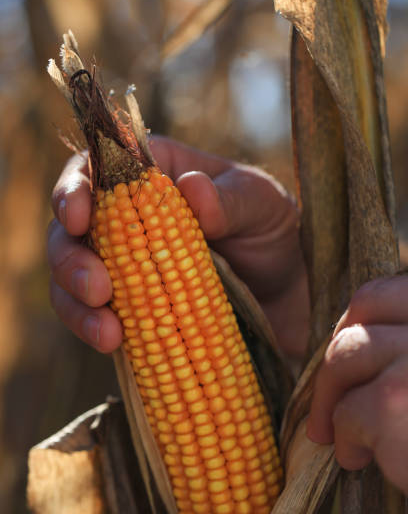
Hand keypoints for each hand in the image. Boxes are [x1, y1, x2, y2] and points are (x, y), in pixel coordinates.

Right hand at [48, 136, 308, 358]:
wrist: (291, 294)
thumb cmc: (276, 232)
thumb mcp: (264, 206)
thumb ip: (232, 199)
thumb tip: (191, 190)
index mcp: (154, 177)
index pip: (94, 169)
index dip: (72, 190)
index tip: (78, 218)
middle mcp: (128, 220)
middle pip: (69, 232)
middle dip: (70, 259)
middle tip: (97, 290)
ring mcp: (125, 269)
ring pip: (72, 280)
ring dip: (76, 306)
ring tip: (108, 334)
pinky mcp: (131, 311)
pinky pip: (97, 319)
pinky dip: (95, 331)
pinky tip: (113, 344)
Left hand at [307, 275, 407, 494]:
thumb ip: (405, 349)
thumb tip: (350, 337)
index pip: (385, 293)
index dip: (356, 323)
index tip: (349, 360)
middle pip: (360, 313)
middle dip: (334, 358)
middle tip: (326, 403)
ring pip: (345, 356)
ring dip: (332, 400)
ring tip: (341, 440)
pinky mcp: (397, 400)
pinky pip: (350, 409)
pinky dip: (346, 437)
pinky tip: (358, 461)